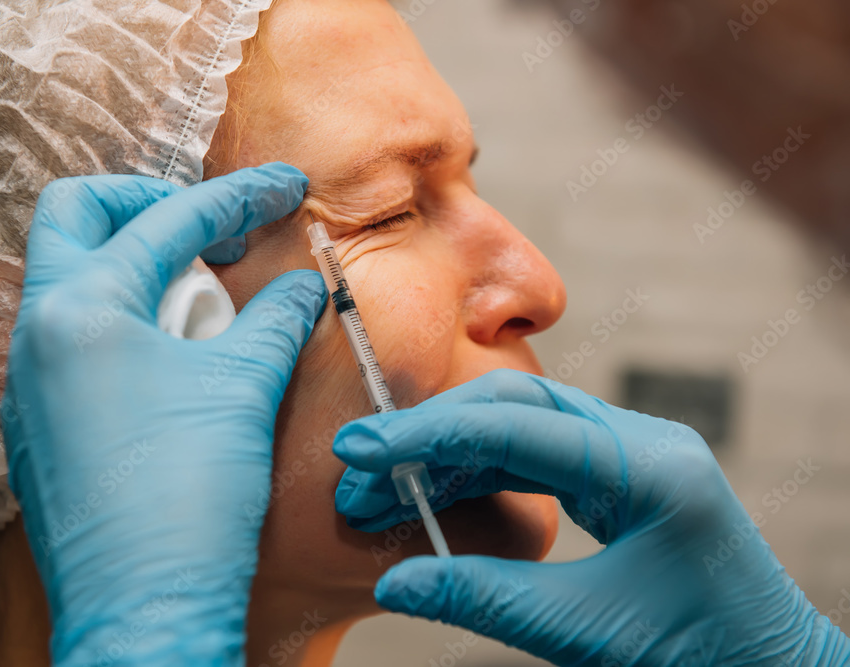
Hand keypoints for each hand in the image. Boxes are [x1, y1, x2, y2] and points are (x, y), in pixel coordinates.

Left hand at [1, 164, 325, 665]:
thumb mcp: (244, 388)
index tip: (283, 187)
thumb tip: (306, 284)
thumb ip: (276, 318)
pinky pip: (70, 337)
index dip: (238, 196)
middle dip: (147, 205)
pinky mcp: (38, 419)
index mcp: (82, 309)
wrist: (144, 604)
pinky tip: (173, 357)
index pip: (168, 221)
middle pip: (76, 216)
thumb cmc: (188, 497)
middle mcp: (37, 333)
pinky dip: (121, 320)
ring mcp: (28, 378)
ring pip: (68, 277)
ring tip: (202, 299)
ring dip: (135, 266)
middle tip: (209, 230)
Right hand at [333, 370, 849, 666]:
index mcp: (648, 467)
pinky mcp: (617, 476)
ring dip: (449, 451)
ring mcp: (630, 454)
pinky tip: (434, 491)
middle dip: (432, 430)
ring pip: (520, 425)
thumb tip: (395, 582)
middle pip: (516, 404)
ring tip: (384, 486)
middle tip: (360, 460)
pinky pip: (535, 455)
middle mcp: (640, 442)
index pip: (518, 426)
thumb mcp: (587, 633)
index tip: (361, 447)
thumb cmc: (699, 655)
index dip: (430, 434)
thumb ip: (486, 599)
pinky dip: (478, 470)